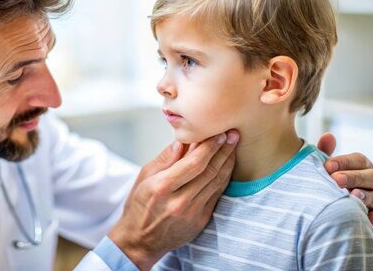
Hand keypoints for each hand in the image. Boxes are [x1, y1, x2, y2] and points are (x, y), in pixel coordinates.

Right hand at [108, 131, 237, 270]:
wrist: (140, 240)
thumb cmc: (139, 205)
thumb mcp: (145, 176)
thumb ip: (166, 157)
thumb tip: (183, 139)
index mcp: (162, 187)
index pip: (194, 163)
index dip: (210, 146)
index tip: (219, 133)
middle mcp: (179, 201)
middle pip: (209, 171)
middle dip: (223, 150)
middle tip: (232, 134)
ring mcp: (192, 213)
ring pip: (217, 182)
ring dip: (227, 162)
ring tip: (233, 146)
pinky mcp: (201, 221)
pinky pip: (217, 195)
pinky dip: (223, 178)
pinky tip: (226, 165)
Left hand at [317, 132, 372, 227]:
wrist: (316, 207)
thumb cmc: (322, 182)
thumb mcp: (321, 168)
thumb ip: (324, 152)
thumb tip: (328, 136)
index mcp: (359, 168)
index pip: (360, 160)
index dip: (345, 162)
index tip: (327, 166)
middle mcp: (370, 183)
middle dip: (355, 177)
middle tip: (336, 180)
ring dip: (367, 196)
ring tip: (353, 196)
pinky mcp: (372, 218)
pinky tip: (368, 218)